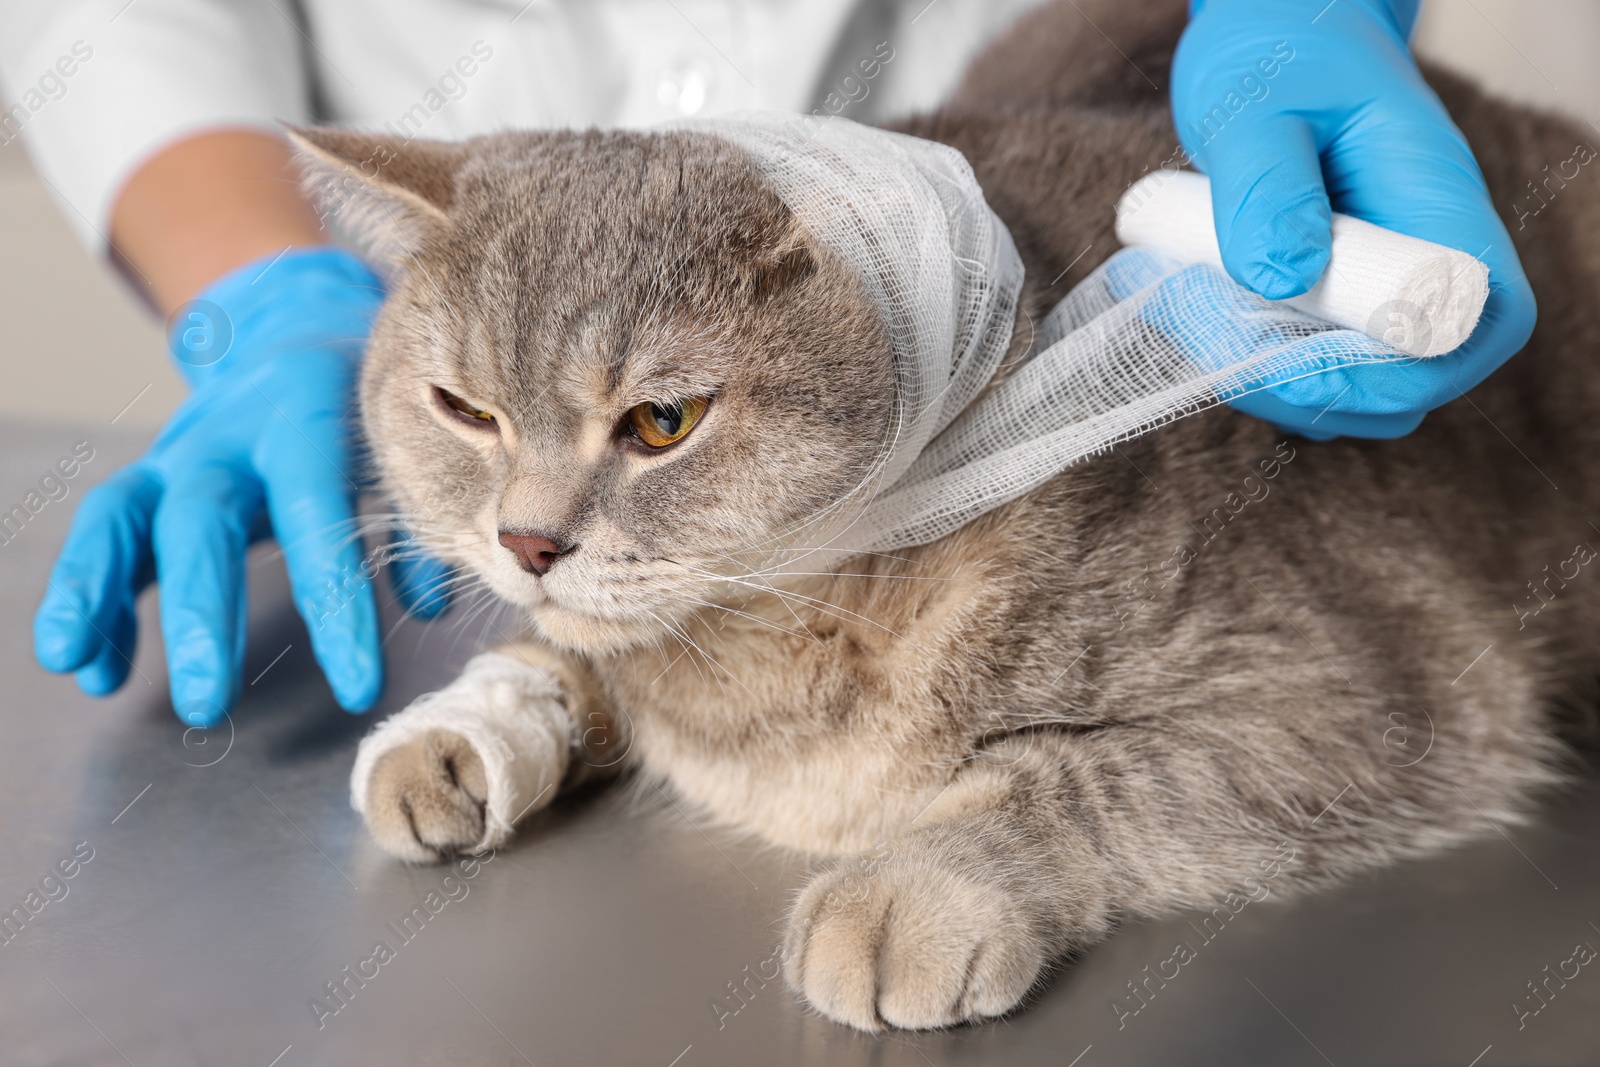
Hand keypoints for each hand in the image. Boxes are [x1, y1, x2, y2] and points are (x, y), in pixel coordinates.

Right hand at [34, 247, 450, 724]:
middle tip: (207, 707)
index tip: (359, 688)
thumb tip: (432, 606)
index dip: (337, 605)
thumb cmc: (362, 407)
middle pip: (201, 519)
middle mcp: (230, 434)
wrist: (299, 328)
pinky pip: (106, 532)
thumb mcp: (397, 449)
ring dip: (94, 589)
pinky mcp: (145, 475)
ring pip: (121, 511)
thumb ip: (414, 526)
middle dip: (200, 613)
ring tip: (81, 669)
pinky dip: (89, 595)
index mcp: (307, 419)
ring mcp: (176, 453)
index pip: (318, 517)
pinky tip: (91, 668)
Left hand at [1171, 0, 1535, 438]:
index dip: (1383, 371)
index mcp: (1437, 203)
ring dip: (1260, 378)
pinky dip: (1243, 358)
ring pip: (1352, 387)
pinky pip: (1307, 363)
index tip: (1276, 352)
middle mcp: (1424, 259)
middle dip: (1300, 387)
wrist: (1278, 29)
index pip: (1465, 328)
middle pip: (1407, 382)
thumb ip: (1268, 184)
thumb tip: (1280, 278)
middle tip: (1190, 324)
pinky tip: (1180, 304)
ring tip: (1172, 305)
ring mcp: (1380, 287)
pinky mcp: (1334, 301)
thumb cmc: (1279, 51)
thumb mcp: (1256, 104)